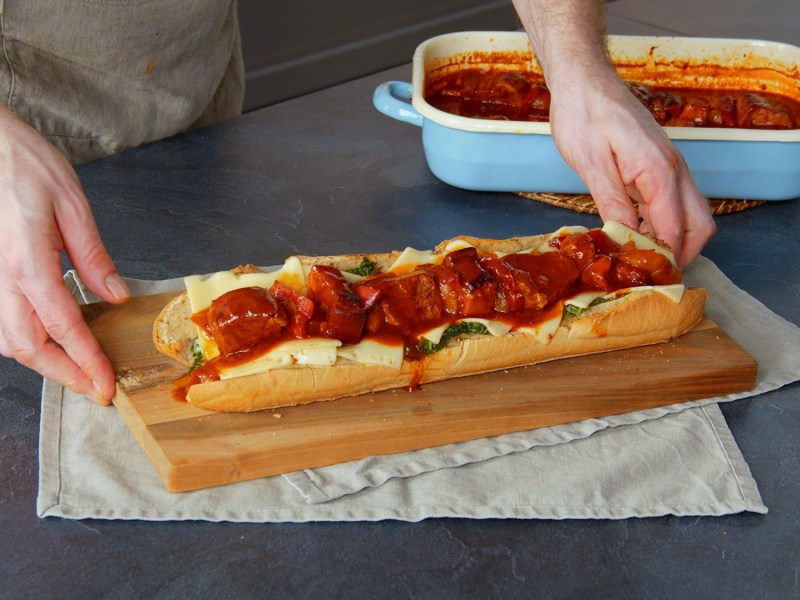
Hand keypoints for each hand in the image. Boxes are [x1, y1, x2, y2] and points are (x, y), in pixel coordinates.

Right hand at [0, 106, 129, 402]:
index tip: (106, 384)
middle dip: (63, 375)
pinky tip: (46, 338)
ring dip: (41, 361)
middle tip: (95, 387)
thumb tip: (116, 297)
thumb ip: (93, 256)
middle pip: (26, 345)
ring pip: (6, 338)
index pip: (63, 326)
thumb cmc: (23, 162)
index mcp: (28, 259)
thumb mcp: (72, 203)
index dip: (86, 361)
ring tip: (76, 367)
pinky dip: (21, 338)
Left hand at [511, 0, 715, 265]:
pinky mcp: (657, 164)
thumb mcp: (591, 163)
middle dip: (684, 253)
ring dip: (674, 238)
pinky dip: (662, 222)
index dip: (665, 257)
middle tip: (653, 275)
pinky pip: (671, 200)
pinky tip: (636, 234)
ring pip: (690, 213)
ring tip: (641, 261)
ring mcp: (669, 165)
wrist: (584, 81)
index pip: (675, 227)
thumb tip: (627, 237)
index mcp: (658, 170)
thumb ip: (613, 202)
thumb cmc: (583, 115)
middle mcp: (673, 168)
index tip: (648, 279)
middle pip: (700, 223)